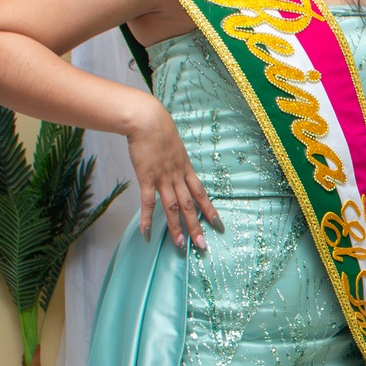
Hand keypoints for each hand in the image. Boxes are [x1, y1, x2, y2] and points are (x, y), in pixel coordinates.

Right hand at [125, 95, 221, 250]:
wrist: (148, 120)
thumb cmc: (159, 129)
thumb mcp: (174, 145)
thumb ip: (176, 158)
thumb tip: (176, 165)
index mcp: (186, 168)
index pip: (201, 193)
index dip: (210, 210)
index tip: (219, 225)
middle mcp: (178, 176)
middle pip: (190, 205)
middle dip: (197, 226)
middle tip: (203, 246)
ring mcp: (163, 178)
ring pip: (173, 208)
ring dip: (177, 228)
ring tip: (181, 246)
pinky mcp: (147, 178)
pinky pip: (148, 202)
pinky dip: (148, 219)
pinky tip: (148, 234)